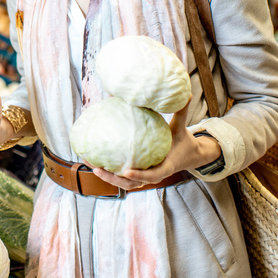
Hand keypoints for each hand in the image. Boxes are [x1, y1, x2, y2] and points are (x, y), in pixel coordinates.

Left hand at [89, 98, 221, 190]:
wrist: (187, 155)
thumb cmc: (182, 140)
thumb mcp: (181, 126)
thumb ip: (182, 111)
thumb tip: (187, 93)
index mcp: (165, 166)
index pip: (151, 175)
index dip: (139, 175)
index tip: (126, 171)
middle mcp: (153, 175)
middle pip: (131, 183)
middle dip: (113, 178)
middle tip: (97, 168)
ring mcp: (145, 177)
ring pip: (124, 183)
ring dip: (107, 176)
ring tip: (90, 164)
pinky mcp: (139, 175)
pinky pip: (122, 177)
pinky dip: (110, 171)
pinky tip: (95, 161)